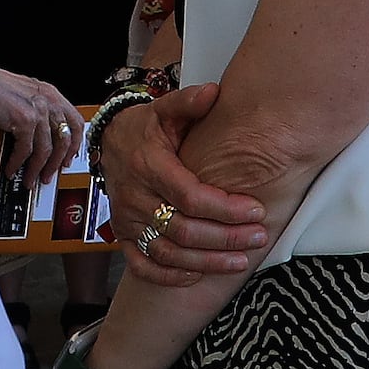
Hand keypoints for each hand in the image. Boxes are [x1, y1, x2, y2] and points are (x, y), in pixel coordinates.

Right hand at [0, 59, 79, 184]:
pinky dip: (18, 163)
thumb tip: (40, 137)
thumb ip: (37, 112)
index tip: (69, 157)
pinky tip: (12, 168)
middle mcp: (48, 101)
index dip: (75, 144)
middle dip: (57, 163)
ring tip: (29, 178)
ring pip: (46, 150)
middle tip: (49, 174)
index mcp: (51, 94)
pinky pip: (25, 151)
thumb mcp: (25, 95)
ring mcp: (38, 110)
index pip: (75, 122)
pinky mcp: (24, 120)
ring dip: (37, 169)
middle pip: (65, 140)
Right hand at [94, 86, 271, 287]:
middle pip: (182, 229)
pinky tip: (197, 276)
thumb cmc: (146, 128)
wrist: (109, 142)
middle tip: (258, 237)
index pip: (189, 195)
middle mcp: (134, 195)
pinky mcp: (122, 235)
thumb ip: (188, 102)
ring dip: (206, 261)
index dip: (225, 208)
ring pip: (167, 252)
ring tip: (240, 261)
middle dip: (225, 237)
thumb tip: (214, 92)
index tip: (256, 209)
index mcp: (148, 164)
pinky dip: (169, 276)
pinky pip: (142, 265)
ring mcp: (126, 219)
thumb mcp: (164, 109)